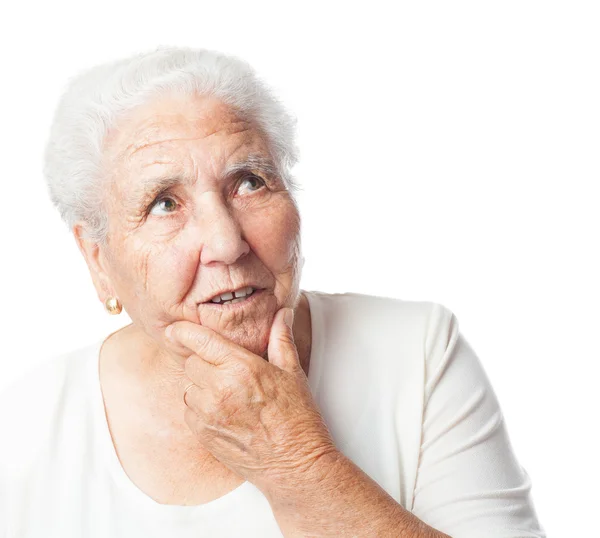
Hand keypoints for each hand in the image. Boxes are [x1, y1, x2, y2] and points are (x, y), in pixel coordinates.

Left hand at [164, 307, 338, 492]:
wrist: (294, 465)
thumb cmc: (297, 418)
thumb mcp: (292, 372)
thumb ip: (281, 339)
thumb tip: (281, 314)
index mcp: (242, 368)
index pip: (200, 340)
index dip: (184, 331)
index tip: (176, 328)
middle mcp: (220, 389)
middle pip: (190, 362)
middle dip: (203, 360)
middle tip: (224, 366)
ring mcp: (209, 414)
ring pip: (187, 386)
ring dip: (200, 384)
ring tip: (225, 389)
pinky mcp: (203, 434)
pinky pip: (189, 410)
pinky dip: (199, 406)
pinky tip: (222, 409)